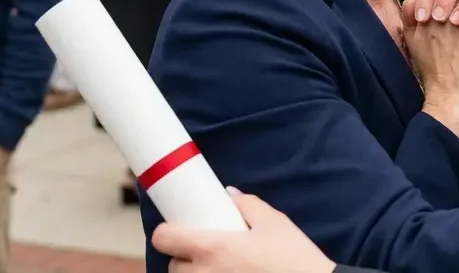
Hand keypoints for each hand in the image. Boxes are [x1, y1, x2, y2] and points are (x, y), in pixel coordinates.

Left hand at [152, 189, 334, 272]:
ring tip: (217, 269)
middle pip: (173, 266)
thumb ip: (247, 204)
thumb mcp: (275, 223)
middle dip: (185, 258)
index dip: (168, 232)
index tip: (178, 230)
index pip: (165, 239)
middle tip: (205, 252)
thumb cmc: (293, 258)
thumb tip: (227, 193)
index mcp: (213, 248)